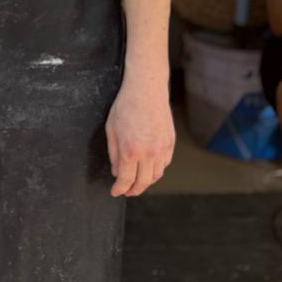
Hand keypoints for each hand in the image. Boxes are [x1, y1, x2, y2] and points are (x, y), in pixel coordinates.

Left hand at [106, 76, 174, 196]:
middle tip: (126, 192)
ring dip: (146, 182)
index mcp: (130, 150)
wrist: (147, 90)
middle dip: (133, 190)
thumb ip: (114, 154)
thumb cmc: (125, 106)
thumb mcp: (111, 129)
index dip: (119, 189)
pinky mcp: (170, 143)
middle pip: (143, 182)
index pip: (126, 179)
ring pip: (156, 175)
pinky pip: (164, 164)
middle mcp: (148, 153)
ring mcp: (162, 149)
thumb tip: (116, 172)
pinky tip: (149, 169)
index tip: (115, 192)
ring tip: (137, 182)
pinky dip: (156, 170)